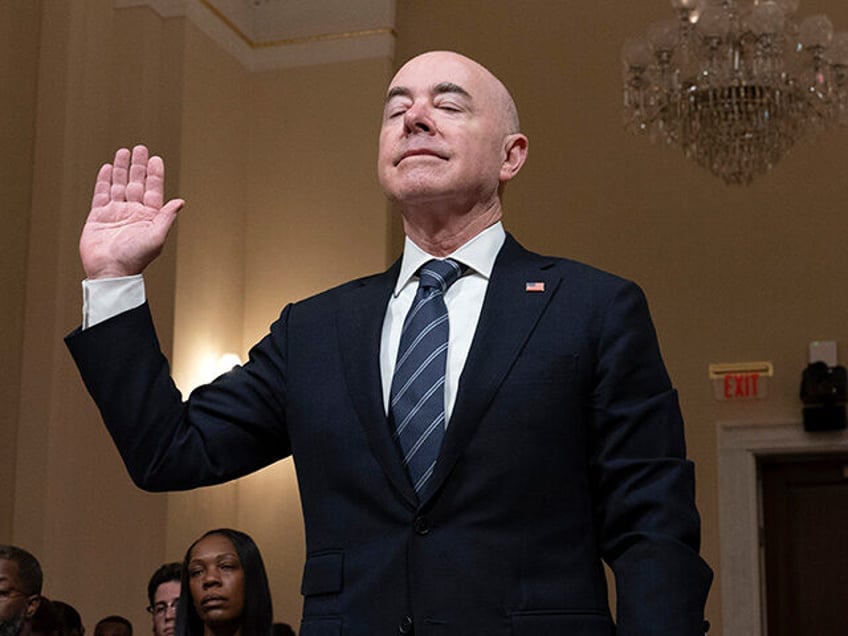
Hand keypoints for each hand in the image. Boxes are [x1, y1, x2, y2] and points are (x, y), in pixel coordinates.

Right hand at [80, 145, 183, 278]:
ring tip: (123, 152)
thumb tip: (181, 201)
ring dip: (121, 169)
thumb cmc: (135, 258)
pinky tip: (108, 168)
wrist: (110, 271)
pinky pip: (101, 194)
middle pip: (136, 183)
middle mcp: (133, 212)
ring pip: (119, 185)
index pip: (153, 190)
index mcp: (149, 217)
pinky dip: (105, 180)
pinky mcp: (98, 216)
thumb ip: (167, 217)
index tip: (156, 159)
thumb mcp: (156, 237)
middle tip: (140, 148)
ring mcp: (115, 213)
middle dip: (138, 166)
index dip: (154, 174)